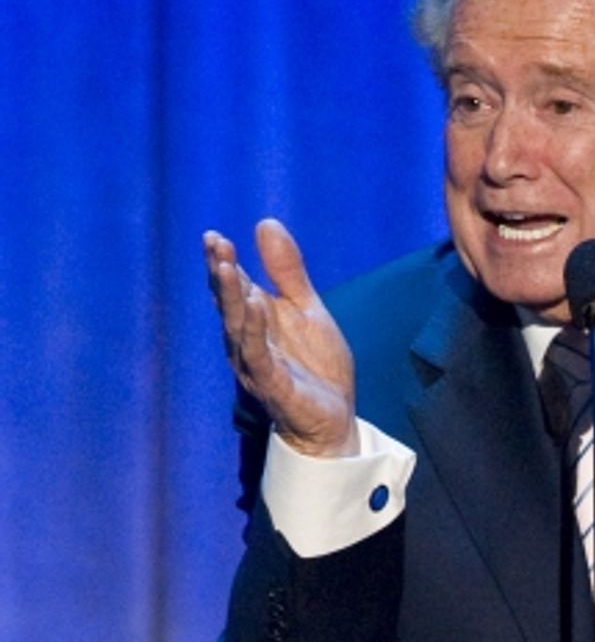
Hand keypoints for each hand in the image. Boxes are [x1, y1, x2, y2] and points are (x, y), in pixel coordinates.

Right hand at [203, 218, 356, 457]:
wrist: (333, 418)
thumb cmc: (315, 367)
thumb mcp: (307, 309)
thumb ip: (288, 272)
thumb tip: (265, 223)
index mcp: (255, 321)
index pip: (233, 286)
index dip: (223, 262)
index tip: (214, 236)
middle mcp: (247, 341)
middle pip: (229, 303)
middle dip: (221, 274)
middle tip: (215, 243)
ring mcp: (256, 364)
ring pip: (237, 327)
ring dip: (230, 297)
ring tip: (225, 267)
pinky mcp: (271, 385)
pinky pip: (258, 355)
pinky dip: (254, 330)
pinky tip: (255, 305)